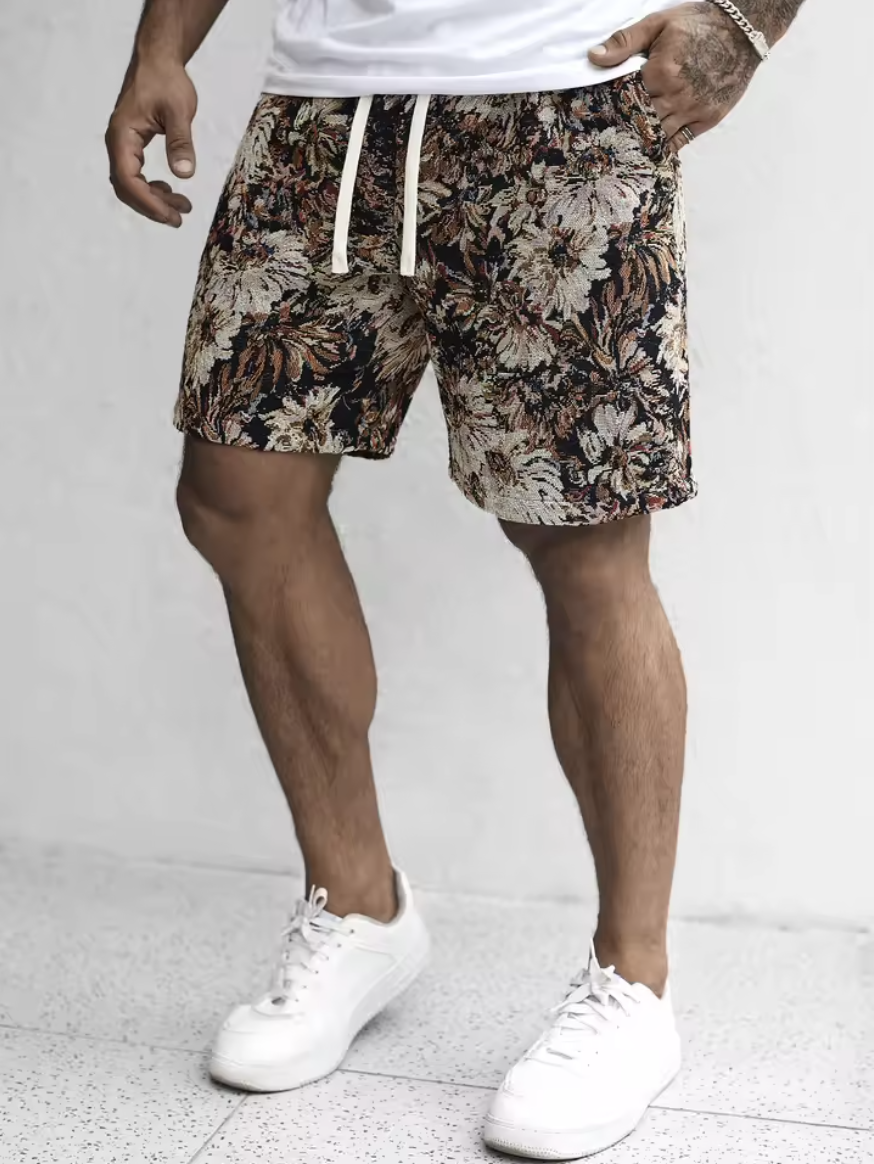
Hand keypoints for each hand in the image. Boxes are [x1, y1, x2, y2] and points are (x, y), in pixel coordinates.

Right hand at [106, 61, 197, 225]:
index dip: (149, 203)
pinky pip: (136, 174)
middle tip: (179, 218)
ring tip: (182, 206)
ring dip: (154, 199)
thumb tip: (185, 175)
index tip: (172, 216)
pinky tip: (169, 189)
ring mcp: (123, 144)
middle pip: (127, 188)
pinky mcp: (131, 144)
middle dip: (152, 206)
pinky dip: (152, 187)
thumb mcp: (178, 112)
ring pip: (131, 184)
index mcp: (122, 137)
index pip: (129, 181)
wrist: (158, 60)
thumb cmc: (166, 81)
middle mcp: (117, 143)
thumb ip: (180, 143)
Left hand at [589, 2, 761, 151]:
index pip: (625, 99)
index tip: (597, 115)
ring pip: (657, 136)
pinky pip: (679, 142)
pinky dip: (663, 147)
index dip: (611, 107)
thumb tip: (594, 57)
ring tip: (623, 146)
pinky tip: (649, 150)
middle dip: (623, 127)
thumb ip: (624, 41)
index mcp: (661, 73)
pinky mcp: (707, 119)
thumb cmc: (699, 23)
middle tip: (606, 135)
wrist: (743, 29)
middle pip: (639, 122)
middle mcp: (676, 96)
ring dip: (641, 141)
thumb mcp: (658, 23)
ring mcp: (693, 110)